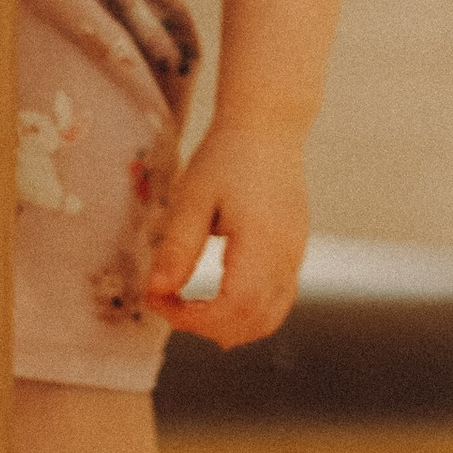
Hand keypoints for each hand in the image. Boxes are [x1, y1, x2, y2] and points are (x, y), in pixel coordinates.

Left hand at [145, 120, 311, 346]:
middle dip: (206, 326)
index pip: (233, 309)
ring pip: (270, 318)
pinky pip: (279, 300)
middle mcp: (286, 257)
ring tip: (192, 306)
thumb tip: (157, 289)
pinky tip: (220, 298)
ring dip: (230, 325)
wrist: (268, 126)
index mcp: (262, 243)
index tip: (160, 299)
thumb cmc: (228, 155)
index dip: (193, 318)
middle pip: (253, 323)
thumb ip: (178, 246)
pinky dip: (249, 313)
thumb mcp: (192, 196)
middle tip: (170, 302)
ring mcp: (295, 256)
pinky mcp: (294, 253)